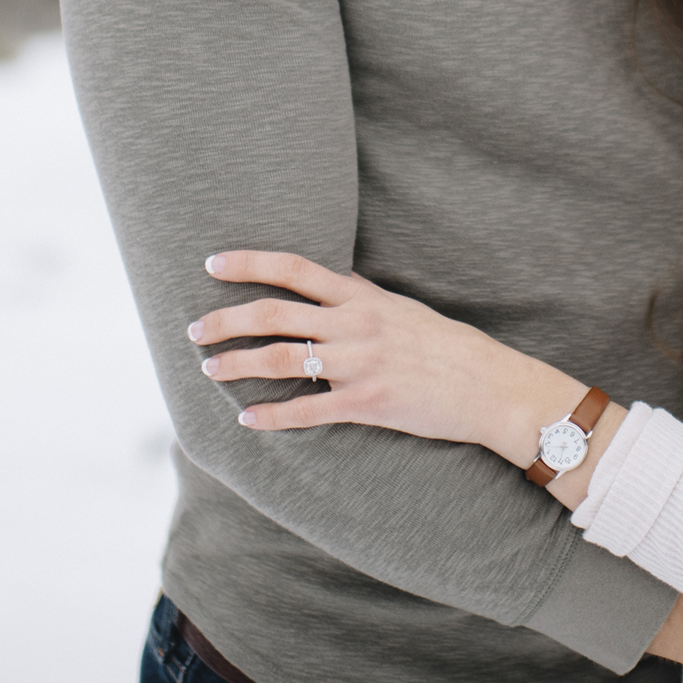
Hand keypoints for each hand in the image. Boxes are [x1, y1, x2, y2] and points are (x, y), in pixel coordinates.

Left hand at [189, 250, 580, 467]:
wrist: (488, 385)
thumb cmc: (446, 346)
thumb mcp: (402, 307)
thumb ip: (362, 295)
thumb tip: (331, 278)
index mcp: (362, 296)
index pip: (295, 269)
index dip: (249, 264)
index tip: (212, 263)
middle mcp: (355, 324)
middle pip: (274, 315)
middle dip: (226, 321)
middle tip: (194, 330)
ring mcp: (359, 364)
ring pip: (281, 359)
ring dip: (238, 364)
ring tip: (210, 370)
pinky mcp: (367, 403)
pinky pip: (308, 410)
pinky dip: (272, 416)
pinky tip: (247, 419)